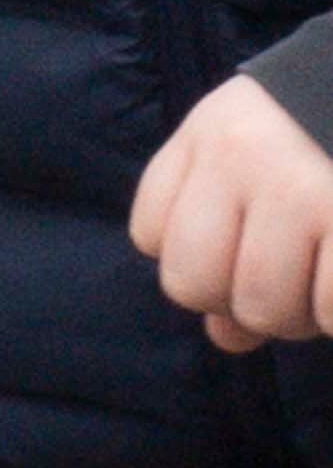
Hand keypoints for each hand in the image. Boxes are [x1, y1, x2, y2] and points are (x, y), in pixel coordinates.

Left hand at [130, 70, 332, 355]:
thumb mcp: (278, 156)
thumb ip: (233, 236)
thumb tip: (228, 336)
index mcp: (213, 131)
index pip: (153, 233)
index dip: (203, 258)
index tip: (250, 242)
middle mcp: (244, 154)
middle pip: (194, 284)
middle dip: (246, 300)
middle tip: (300, 276)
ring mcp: (303, 187)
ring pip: (264, 307)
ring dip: (306, 315)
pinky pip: (331, 309)